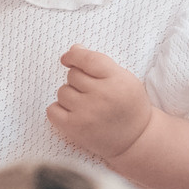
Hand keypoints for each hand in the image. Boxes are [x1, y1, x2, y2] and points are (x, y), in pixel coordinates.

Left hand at [47, 46, 153, 161]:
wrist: (136, 139)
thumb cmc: (129, 105)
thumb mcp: (124, 79)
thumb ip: (100, 63)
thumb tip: (75, 49)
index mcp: (117, 80)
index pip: (88, 59)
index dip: (74, 55)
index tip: (68, 58)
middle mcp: (102, 95)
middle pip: (73, 75)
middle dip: (78, 80)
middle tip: (92, 92)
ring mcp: (87, 112)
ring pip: (62, 92)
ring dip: (70, 95)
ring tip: (85, 105)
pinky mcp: (75, 128)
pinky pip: (52, 110)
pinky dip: (58, 110)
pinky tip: (72, 113)